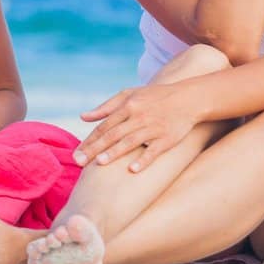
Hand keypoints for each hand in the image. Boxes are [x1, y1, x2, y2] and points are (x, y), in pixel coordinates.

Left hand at [75, 83, 201, 172]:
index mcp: (127, 106)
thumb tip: (83, 117)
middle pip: (112, 134)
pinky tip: (132, 169)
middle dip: (94, 148)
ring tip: (99, 163)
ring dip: (114, 152)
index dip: (89, 139)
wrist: (188, 98)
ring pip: (130, 141)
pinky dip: (144, 160)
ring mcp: (152, 128)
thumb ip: (106, 107)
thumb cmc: (154, 97)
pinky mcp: (167, 139)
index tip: (76, 152)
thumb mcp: (129, 94)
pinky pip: (153, 151)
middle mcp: (138, 116)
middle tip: (79, 162)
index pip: (104, 125)